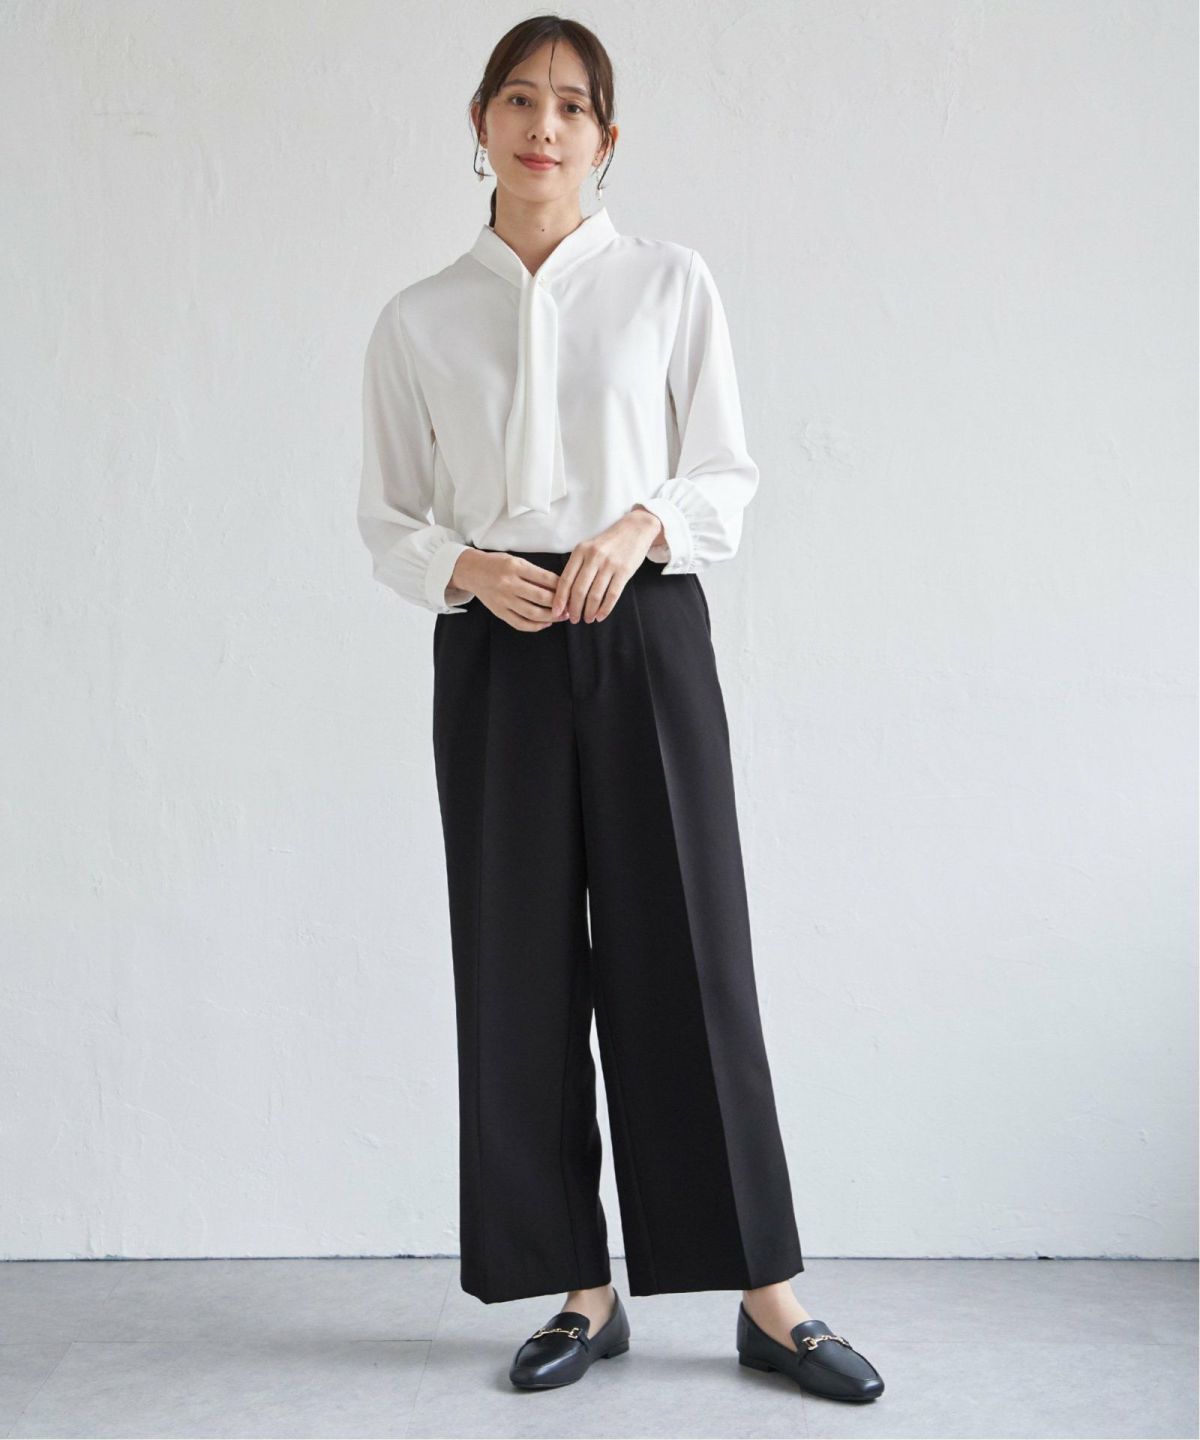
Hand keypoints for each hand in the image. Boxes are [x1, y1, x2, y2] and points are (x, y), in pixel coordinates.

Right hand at [449, 549, 564, 631]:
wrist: (472, 571)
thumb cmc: (497, 564)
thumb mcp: (516, 561)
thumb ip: (535, 573)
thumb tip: (559, 586)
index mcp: (515, 567)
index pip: (545, 578)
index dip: (562, 586)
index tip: (572, 590)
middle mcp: (509, 584)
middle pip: (541, 597)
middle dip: (559, 603)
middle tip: (570, 605)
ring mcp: (503, 600)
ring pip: (533, 613)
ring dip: (551, 617)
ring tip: (561, 616)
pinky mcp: (499, 612)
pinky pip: (520, 623)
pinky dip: (536, 626)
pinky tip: (545, 623)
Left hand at [551, 508, 664, 623]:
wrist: (635, 529)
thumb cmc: (608, 542)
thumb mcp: (588, 547)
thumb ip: (578, 566)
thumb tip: (566, 594)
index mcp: (580, 551)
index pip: (566, 579)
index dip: (560, 599)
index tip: (557, 612)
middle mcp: (593, 557)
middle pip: (579, 590)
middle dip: (574, 609)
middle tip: (574, 619)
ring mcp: (610, 564)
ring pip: (595, 595)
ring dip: (589, 611)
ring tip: (587, 619)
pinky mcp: (624, 571)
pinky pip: (612, 595)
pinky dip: (605, 609)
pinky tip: (600, 616)